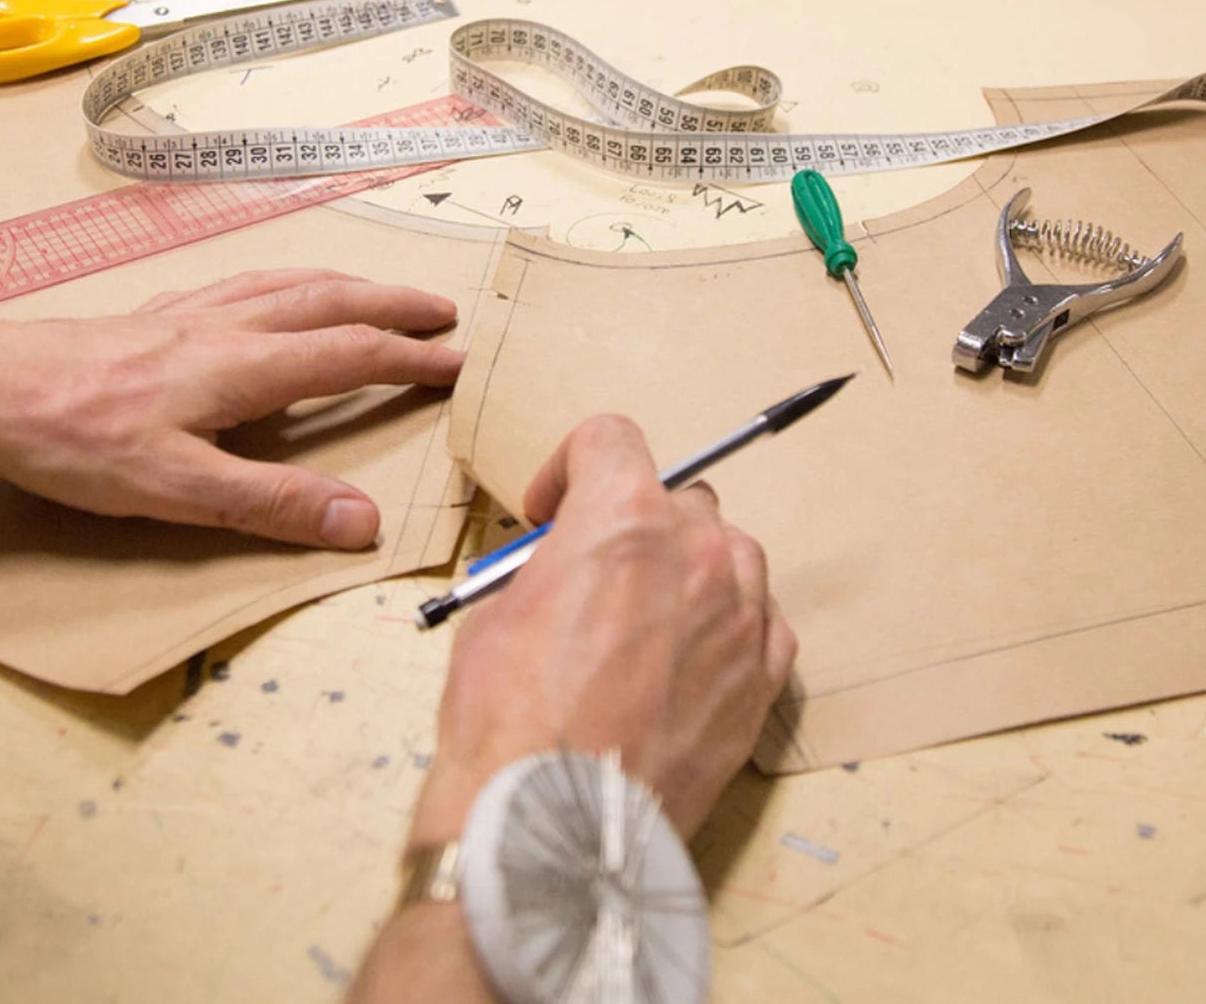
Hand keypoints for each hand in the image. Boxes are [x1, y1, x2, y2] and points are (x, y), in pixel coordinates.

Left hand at [0, 269, 460, 546]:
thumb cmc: (75, 439)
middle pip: (328, 299)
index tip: (458, 361)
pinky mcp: (152, 315)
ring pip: (285, 282)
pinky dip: (284, 281)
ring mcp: (187, 312)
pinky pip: (241, 283)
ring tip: (374, 291)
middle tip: (441, 308)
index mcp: (243, 365)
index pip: (350, 354)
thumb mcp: (177, 489)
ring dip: (344, 284)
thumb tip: (362, 520)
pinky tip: (268, 294)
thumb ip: (272, 503)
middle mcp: (225, 326)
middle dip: (392, 303)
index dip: (410, 358)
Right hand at [410, 414, 796, 843]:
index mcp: (622, 517)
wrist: (552, 825)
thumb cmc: (508, 719)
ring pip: (732, 551)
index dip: (570, 466)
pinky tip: (689, 657)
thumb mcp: (497, 612)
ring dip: (691, 566)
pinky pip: (763, 619)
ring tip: (649, 614)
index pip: (612, 436)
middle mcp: (695, 551)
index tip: (553, 508)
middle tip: (597, 570)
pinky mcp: (762, 680)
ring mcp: (739, 615)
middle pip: (678, 496)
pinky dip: (730, 623)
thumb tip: (564, 567)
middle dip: (636, 522)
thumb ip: (550, 564)